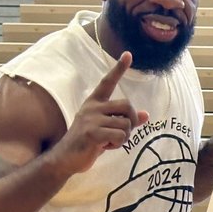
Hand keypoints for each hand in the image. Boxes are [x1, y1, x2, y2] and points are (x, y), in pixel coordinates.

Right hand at [48, 52, 145, 177]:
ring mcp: (91, 119)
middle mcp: (92, 107)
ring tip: (108, 141)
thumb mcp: (108, 128)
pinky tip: (105, 146)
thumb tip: (146, 115)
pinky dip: (118, 144)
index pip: (108, 82)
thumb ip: (125, 120)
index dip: (119, 68)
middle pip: (127, 106)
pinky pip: (121, 136)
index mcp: (94, 103)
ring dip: (124, 137)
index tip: (128, 54)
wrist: (66, 158)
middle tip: (120, 133)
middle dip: (131, 121)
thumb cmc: (89, 142)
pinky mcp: (92, 133)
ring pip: (126, 124)